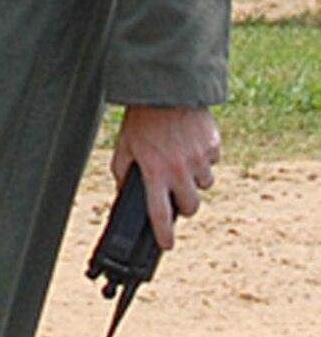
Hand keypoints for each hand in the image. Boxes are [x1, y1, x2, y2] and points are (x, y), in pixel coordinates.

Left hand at [112, 105, 221, 249]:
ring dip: (195, 178)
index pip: (159, 213)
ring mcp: (199, 160)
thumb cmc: (141, 119)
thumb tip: (122, 192)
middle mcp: (179, 170)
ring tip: (181, 159)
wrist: (166, 91)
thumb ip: (123, 171)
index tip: (167, 245)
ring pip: (205, 184)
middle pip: (191, 207)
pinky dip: (204, 158)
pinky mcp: (214, 147)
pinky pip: (213, 162)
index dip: (163, 234)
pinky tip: (190, 143)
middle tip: (177, 194)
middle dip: (185, 206)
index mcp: (154, 172)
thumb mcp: (124, 145)